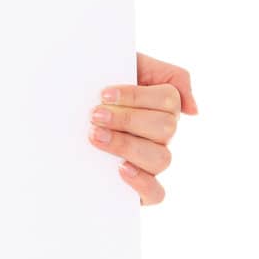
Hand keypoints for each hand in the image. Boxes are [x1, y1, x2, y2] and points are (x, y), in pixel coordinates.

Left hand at [88, 50, 197, 205]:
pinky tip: (120, 169)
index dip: (137, 97)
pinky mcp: (139, 186)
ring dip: (127, 145)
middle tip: (94, 115)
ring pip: (161, 158)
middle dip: (127, 119)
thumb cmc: (99, 82)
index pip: (168, 100)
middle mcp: (162, 134)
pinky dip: (142, 182)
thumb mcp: (130, 64)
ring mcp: (152, 160)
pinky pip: (156, 193)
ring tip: (94, 136)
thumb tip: (193, 109)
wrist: (66, 103)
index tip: (104, 94)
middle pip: (165, 128)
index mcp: (164, 104)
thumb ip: (169, 74)